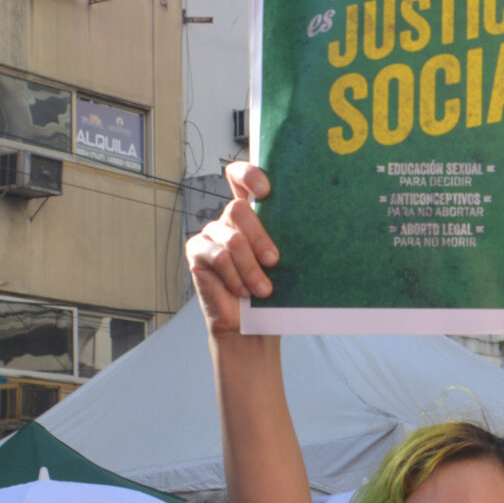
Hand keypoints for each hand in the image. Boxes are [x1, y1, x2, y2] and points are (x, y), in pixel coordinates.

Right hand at [185, 162, 276, 337]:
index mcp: (251, 214)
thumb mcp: (282, 262)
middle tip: (274, 262)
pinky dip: (234, 276)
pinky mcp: (198, 253)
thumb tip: (306, 224)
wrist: (251, 328)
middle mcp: (228, 221)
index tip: (266, 192)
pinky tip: (242, 291)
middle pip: (239, 209)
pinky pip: (217, 256)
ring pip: (232, 238)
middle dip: (260, 237)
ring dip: (250, 267)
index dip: (249, 174)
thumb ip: (282, 238)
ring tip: (263, 289)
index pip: (240, 177)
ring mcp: (211, 235)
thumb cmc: (270, 294)